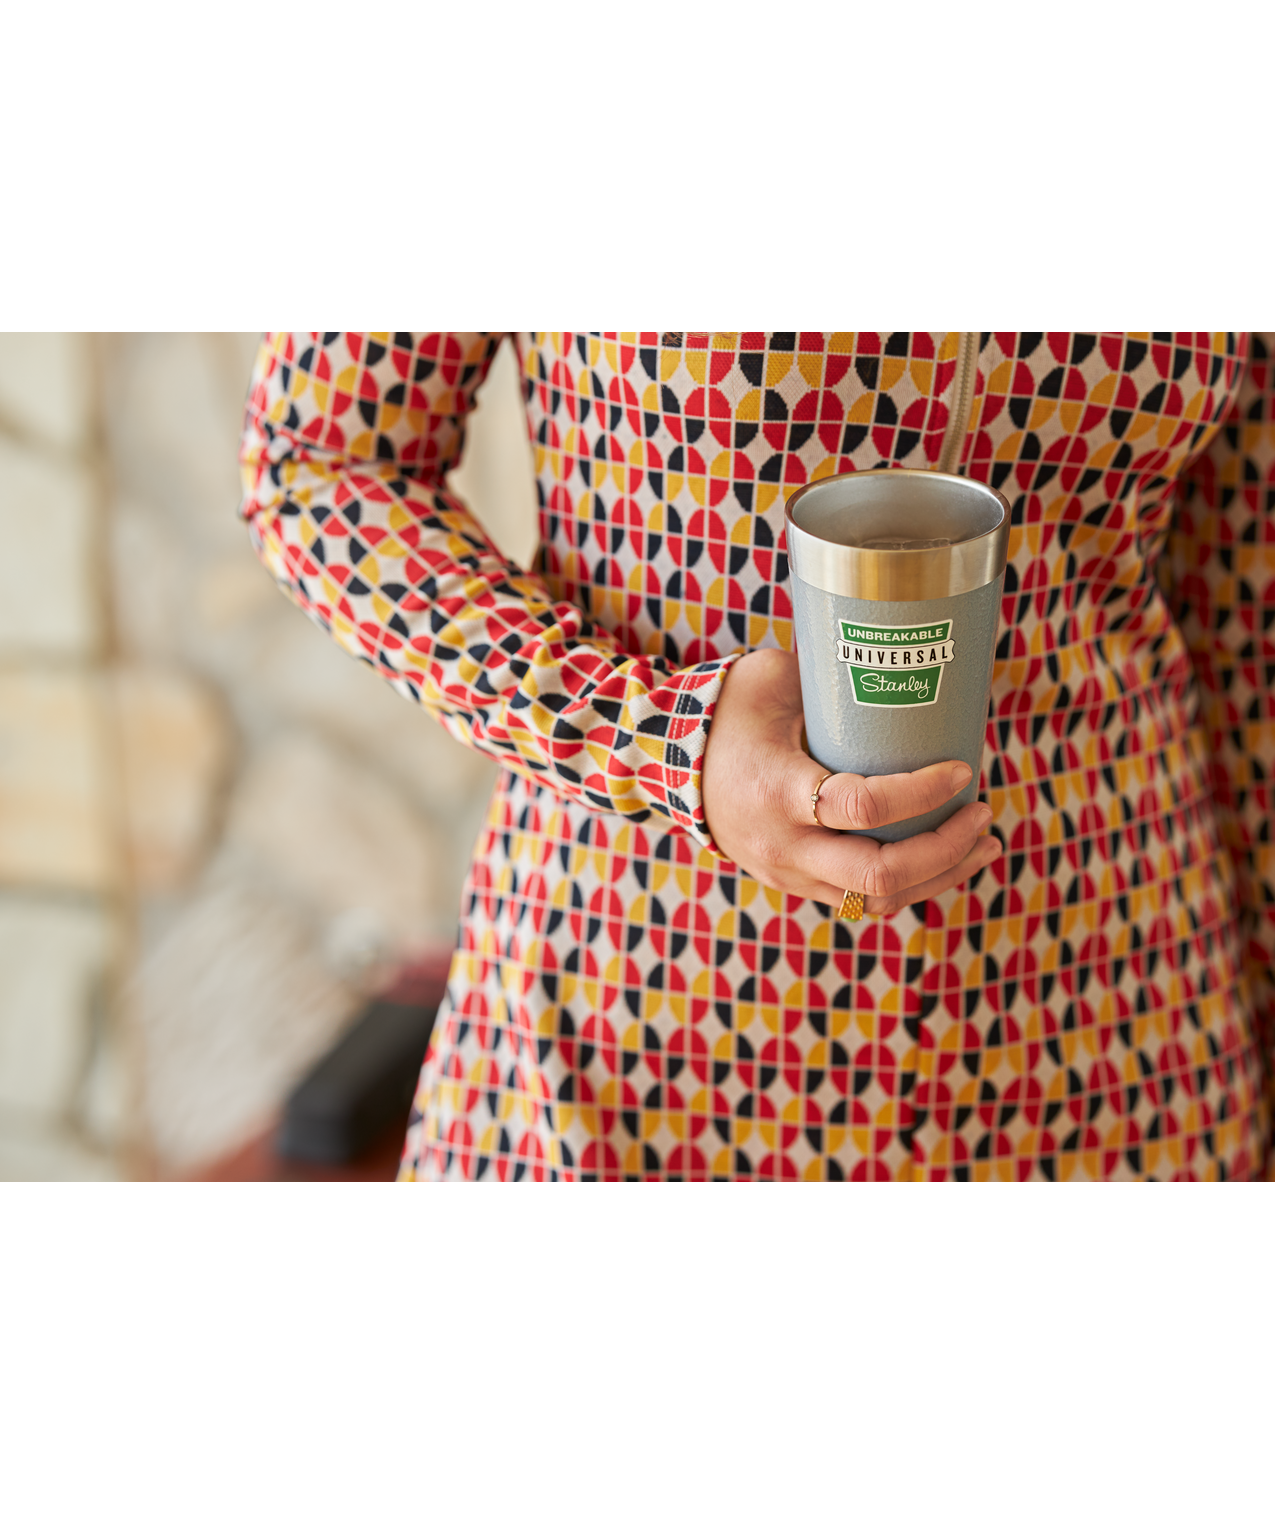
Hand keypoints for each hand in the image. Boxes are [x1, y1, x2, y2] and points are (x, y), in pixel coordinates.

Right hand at [701, 649, 999, 915]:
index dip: (923, 793)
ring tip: (983, 843)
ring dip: (941, 875)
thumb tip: (899, 656)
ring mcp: (789, 874)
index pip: (864, 808)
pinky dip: (912, 884)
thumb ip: (829, 677)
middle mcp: (784, 845)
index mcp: (777, 792)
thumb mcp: (771, 680)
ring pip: (878, 900)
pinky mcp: (797, 885)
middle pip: (880, 875)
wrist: (669, 764)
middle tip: (982, 812)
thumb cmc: (728, 711)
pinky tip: (944, 860)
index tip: (963, 768)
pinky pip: (862, 902)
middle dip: (947, 848)